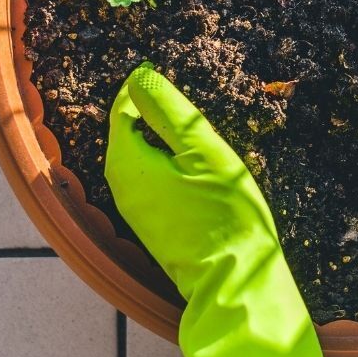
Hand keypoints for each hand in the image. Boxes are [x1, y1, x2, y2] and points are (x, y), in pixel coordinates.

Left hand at [106, 63, 334, 356]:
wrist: (235, 280)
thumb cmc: (225, 214)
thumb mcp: (202, 149)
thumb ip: (168, 110)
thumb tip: (138, 76)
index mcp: (127, 164)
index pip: (123, 110)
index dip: (146, 91)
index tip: (175, 84)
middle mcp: (121, 187)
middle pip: (131, 134)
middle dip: (157, 117)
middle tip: (196, 113)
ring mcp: (135, 210)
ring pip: (144, 159)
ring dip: (168, 144)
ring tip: (204, 142)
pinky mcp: (153, 226)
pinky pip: (154, 181)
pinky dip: (173, 168)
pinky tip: (202, 173)